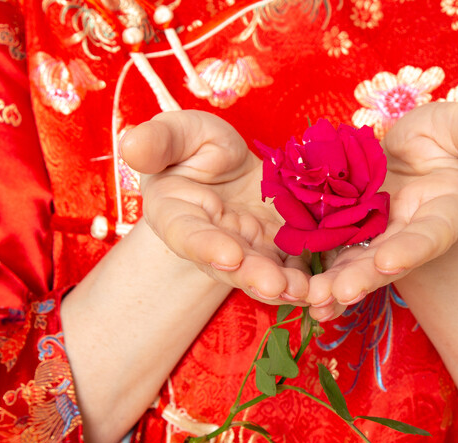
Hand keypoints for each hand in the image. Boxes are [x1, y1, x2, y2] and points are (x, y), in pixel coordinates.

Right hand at [121, 110, 310, 303]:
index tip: (229, 256)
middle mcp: (212, 242)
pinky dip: (310, 278)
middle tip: (276, 285)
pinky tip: (327, 288)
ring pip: (265, 272)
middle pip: (231, 264)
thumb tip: (130, 145)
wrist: (228, 167)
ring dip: (285, 285)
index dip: (206, 247)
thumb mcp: (177, 133)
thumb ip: (157, 141)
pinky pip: (295, 267)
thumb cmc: (194, 148)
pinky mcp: (279, 250)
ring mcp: (248, 250)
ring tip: (307, 292)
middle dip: (254, 276)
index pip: (188, 235)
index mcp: (177, 216)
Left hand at [306, 102, 457, 319]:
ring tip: (314, 300)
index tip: (392, 260)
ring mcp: (378, 240)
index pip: (433, 233)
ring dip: (338, 284)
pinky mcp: (349, 238)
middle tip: (340, 293)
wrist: (407, 153)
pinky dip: (320, 279)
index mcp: (444, 211)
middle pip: (390, 259)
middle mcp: (411, 234)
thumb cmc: (439, 137)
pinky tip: (300, 297)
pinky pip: (333, 259)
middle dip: (366, 276)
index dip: (414, 248)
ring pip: (358, 265)